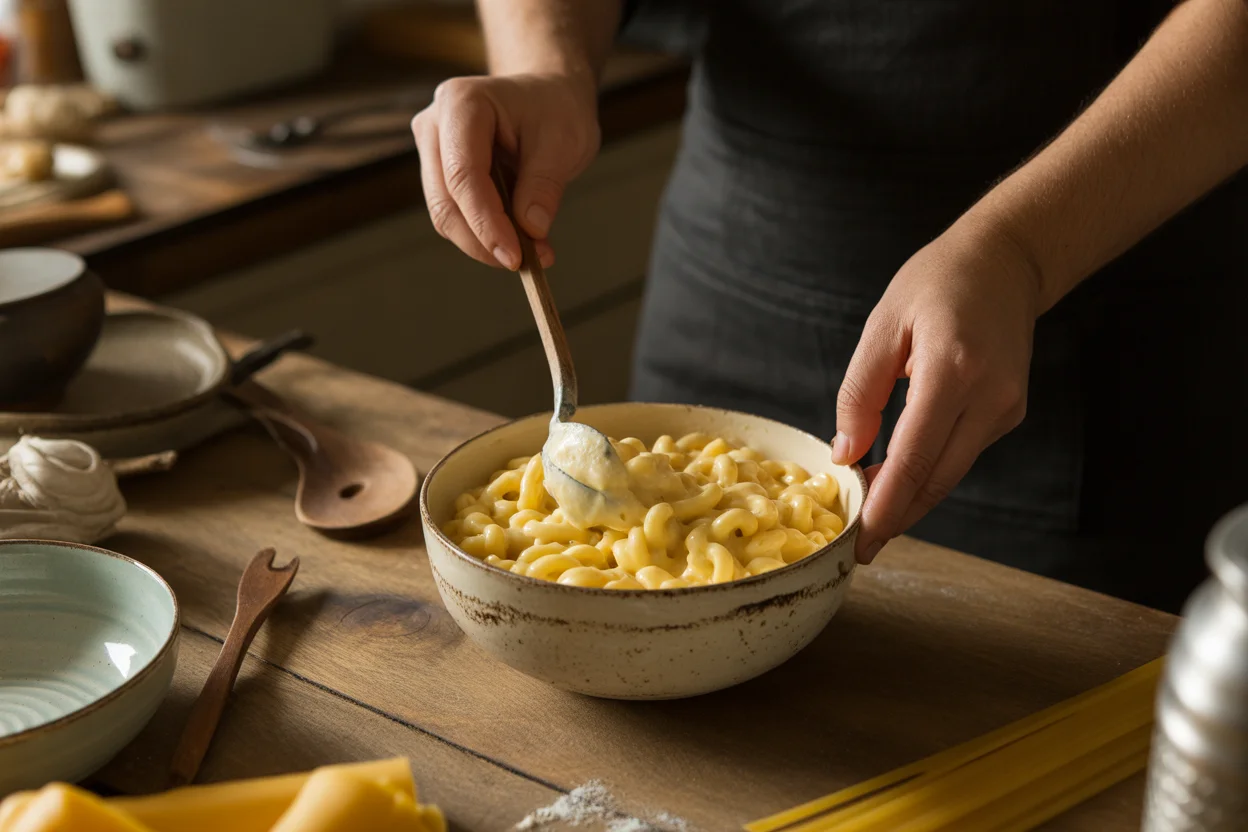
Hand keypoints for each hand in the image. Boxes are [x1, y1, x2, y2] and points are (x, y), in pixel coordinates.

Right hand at [411, 73, 600, 269]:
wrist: (548, 98)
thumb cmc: (555, 109)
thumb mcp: (564, 141)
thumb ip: (544, 183)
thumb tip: (531, 229)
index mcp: (461, 103)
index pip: (463, 175)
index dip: (486, 222)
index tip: (515, 256)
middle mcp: (435, 124)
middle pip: (445, 201)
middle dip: (483, 240)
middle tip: (526, 262)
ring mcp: (432, 149)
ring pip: (446, 214)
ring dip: (485, 243)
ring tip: (533, 252)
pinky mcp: (440, 172)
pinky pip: (457, 215)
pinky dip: (486, 235)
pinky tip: (521, 241)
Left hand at [832, 219, 1042, 563]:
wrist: (1007, 261)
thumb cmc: (937, 282)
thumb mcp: (883, 325)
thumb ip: (860, 393)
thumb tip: (845, 454)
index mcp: (952, 370)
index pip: (914, 458)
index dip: (885, 506)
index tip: (859, 541)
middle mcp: (988, 397)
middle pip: (936, 479)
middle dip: (896, 518)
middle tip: (859, 548)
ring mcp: (1006, 408)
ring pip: (950, 473)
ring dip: (910, 499)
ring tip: (869, 517)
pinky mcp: (1009, 413)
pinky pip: (961, 454)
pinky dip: (928, 472)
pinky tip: (897, 479)